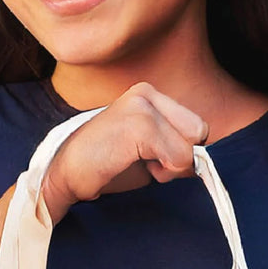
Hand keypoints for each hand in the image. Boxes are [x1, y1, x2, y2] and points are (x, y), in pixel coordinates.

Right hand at [40, 81, 209, 223]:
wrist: (64, 175)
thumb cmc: (104, 167)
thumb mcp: (146, 154)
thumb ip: (175, 149)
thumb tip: (203, 161)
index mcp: (149, 95)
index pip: (196, 126)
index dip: (181, 151)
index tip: (150, 160)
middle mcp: (147, 93)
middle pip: (199, 131)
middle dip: (179, 157)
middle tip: (144, 163)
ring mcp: (142, 106)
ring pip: (189, 147)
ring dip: (168, 168)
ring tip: (134, 163)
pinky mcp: (139, 124)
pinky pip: (178, 157)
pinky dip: (162, 172)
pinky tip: (130, 165)